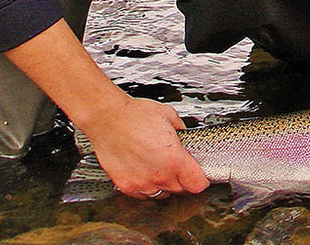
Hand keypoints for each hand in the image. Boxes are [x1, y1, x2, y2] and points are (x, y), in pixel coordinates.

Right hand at [83, 93, 209, 198]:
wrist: (108, 119)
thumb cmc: (135, 115)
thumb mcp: (169, 116)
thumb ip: (181, 130)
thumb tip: (184, 136)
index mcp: (174, 159)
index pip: (197, 184)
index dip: (201, 180)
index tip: (200, 176)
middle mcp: (159, 175)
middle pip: (180, 190)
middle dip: (183, 180)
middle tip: (178, 166)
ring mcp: (142, 183)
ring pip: (162, 194)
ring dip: (165, 184)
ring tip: (159, 167)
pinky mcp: (126, 186)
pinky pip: (143, 195)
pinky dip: (147, 187)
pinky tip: (145, 172)